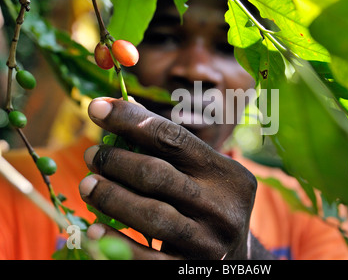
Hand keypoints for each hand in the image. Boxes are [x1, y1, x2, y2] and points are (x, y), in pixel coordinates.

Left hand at [79, 97, 256, 258]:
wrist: (236, 258)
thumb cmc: (210, 205)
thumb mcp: (205, 175)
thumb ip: (173, 148)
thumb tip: (126, 108)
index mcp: (228, 174)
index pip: (175, 138)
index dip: (131, 121)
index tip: (97, 108)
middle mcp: (223, 207)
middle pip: (158, 174)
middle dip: (116, 160)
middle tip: (91, 154)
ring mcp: (208, 241)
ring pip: (150, 214)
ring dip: (110, 196)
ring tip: (87, 183)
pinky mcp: (189, 269)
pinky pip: (146, 257)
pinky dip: (116, 242)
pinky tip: (94, 228)